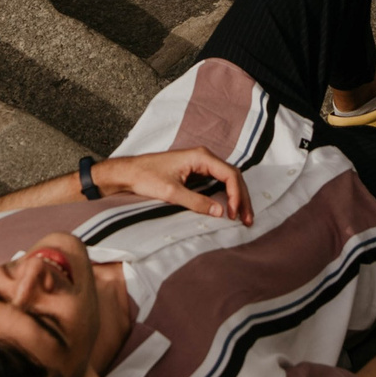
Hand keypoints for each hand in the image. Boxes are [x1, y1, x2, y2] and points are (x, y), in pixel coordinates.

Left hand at [97, 147, 251, 222]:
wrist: (127, 173)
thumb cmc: (146, 177)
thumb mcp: (171, 192)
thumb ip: (196, 202)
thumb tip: (220, 212)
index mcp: (201, 157)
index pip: (230, 174)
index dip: (236, 195)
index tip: (234, 214)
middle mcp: (204, 157)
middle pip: (233, 176)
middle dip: (242, 198)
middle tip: (248, 219)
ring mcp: (201, 164)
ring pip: (227, 180)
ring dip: (236, 197)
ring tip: (243, 217)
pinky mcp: (196, 172)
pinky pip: (218, 183)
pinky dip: (226, 196)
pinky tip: (229, 210)